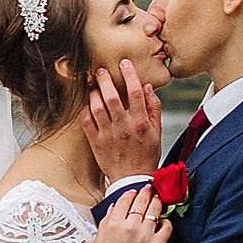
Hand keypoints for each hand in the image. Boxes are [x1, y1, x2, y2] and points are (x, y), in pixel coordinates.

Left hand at [80, 59, 161, 184]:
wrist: (132, 180)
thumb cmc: (146, 155)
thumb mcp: (157, 132)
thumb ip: (153, 109)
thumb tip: (147, 87)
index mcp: (141, 123)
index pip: (135, 92)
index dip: (129, 74)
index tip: (124, 63)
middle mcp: (124, 127)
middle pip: (112, 97)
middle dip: (105, 80)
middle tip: (101, 70)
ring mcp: (108, 135)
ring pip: (97, 107)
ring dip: (94, 94)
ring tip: (94, 88)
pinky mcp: (96, 142)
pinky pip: (86, 122)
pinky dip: (85, 110)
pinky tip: (88, 106)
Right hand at [90, 185, 172, 242]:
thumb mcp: (99, 239)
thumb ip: (106, 221)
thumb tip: (115, 207)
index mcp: (114, 223)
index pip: (125, 199)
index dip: (131, 193)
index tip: (134, 192)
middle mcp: (130, 226)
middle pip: (141, 200)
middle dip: (146, 192)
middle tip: (149, 189)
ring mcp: (145, 235)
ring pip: (155, 210)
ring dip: (157, 201)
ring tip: (158, 199)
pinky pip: (166, 227)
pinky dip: (166, 221)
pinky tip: (164, 221)